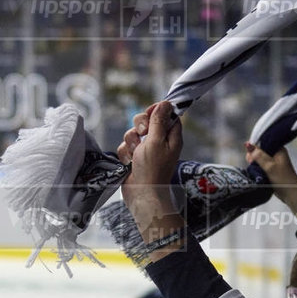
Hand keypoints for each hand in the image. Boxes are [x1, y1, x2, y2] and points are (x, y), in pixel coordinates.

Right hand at [119, 101, 183, 217]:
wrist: (141, 194)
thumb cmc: (152, 170)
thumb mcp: (155, 141)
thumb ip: (159, 121)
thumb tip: (165, 103)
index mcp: (171, 137)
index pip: (166, 114)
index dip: (156, 111)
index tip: (149, 114)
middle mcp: (159, 142)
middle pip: (147, 121)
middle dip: (140, 126)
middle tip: (142, 135)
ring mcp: (146, 150)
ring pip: (133, 133)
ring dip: (131, 142)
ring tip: (135, 155)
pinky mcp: (134, 157)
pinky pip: (125, 146)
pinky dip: (125, 153)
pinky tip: (129, 163)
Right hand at [244, 141, 296, 185]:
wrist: (291, 193)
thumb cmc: (283, 179)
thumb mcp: (270, 166)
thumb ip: (259, 155)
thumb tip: (248, 144)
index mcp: (278, 149)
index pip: (263, 141)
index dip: (254, 147)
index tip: (250, 156)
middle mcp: (276, 154)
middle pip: (260, 150)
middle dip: (253, 155)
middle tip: (251, 163)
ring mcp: (273, 162)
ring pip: (259, 158)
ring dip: (255, 163)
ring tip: (253, 168)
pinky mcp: (271, 169)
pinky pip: (261, 165)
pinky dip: (257, 168)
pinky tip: (255, 171)